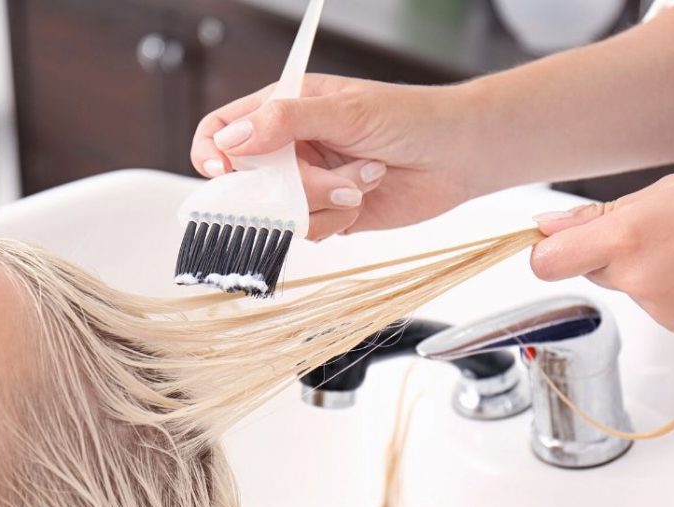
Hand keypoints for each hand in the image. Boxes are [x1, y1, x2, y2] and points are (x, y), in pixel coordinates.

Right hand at [191, 74, 484, 239]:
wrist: (459, 155)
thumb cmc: (411, 117)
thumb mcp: (347, 110)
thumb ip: (286, 121)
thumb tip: (232, 138)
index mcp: (285, 108)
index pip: (224, 129)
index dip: (214, 151)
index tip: (222, 171)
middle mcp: (291, 147)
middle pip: (250, 181)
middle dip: (291, 185)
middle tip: (330, 177)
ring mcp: (307, 183)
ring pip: (280, 212)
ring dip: (323, 201)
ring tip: (363, 178)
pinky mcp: (328, 213)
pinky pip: (308, 231)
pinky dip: (335, 220)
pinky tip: (363, 197)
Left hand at [530, 172, 673, 332]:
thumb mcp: (671, 190)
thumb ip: (602, 213)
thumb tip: (551, 225)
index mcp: (630, 237)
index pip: (547, 260)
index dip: (543, 248)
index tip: (551, 238)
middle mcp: (638, 279)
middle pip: (585, 268)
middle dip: (602, 249)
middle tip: (647, 226)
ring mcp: (658, 309)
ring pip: (621, 284)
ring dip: (637, 266)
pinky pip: (650, 302)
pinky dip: (664, 285)